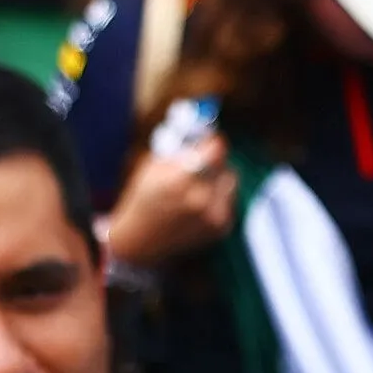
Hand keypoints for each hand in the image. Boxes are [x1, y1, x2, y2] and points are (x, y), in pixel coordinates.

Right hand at [106, 126, 235, 265]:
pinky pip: (229, 200)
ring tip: (199, 183)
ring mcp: (213, 217)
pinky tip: (199, 201)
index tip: (212, 137)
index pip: (215, 151)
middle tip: (204, 159)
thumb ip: (180, 150)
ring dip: (219, 178)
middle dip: (215, 160)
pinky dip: (219, 196)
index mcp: (179, 181)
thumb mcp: (152, 167)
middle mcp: (200, 200)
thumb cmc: (143, 199)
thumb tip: (205, 131)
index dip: (214, 142)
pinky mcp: (222, 228)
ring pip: (231, 182)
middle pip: (225, 166)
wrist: (141, 241)